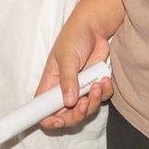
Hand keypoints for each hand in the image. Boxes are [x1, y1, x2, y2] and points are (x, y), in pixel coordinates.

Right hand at [35, 16, 112, 130]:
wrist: (94, 27)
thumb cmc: (74, 37)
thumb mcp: (67, 57)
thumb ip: (68, 79)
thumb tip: (69, 101)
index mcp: (50, 84)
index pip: (44, 110)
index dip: (50, 120)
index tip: (61, 121)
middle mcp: (64, 90)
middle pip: (67, 116)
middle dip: (78, 114)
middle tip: (85, 103)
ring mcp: (80, 89)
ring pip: (87, 110)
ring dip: (94, 101)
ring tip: (98, 84)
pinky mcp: (94, 85)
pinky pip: (101, 98)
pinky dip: (105, 93)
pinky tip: (104, 80)